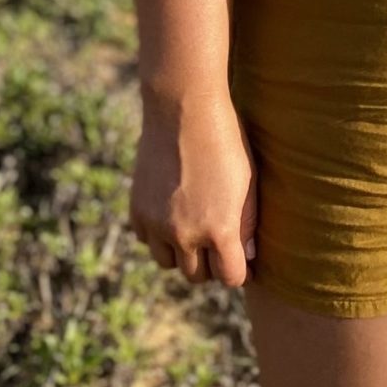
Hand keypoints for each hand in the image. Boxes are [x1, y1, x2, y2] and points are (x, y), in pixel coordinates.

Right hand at [130, 95, 258, 287]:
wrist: (182, 109)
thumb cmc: (225, 140)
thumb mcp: (247, 181)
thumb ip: (247, 224)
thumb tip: (248, 257)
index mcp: (219, 230)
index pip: (230, 277)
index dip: (238, 270)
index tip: (240, 259)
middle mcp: (185, 234)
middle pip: (197, 275)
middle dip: (210, 263)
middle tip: (216, 241)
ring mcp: (157, 224)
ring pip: (168, 262)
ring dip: (181, 252)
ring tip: (192, 228)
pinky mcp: (137, 210)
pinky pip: (146, 239)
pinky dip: (157, 234)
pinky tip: (170, 212)